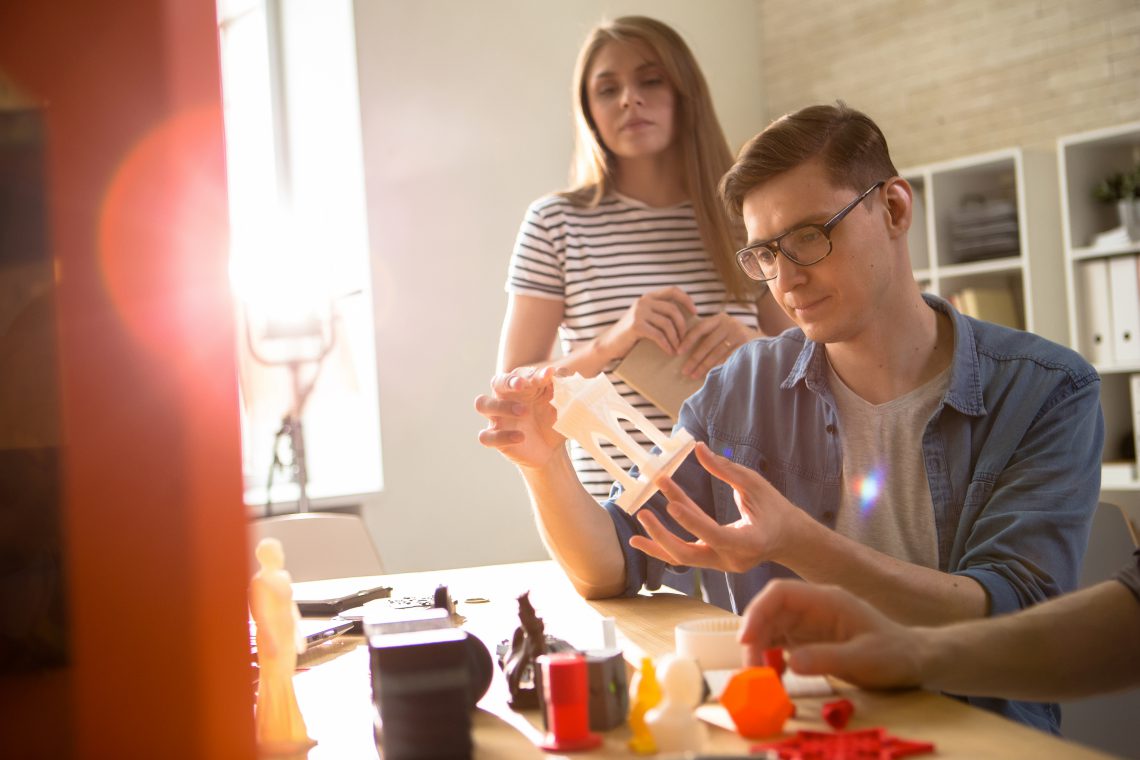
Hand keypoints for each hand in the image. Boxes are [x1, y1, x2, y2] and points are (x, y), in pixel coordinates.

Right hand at [474, 366, 566, 469]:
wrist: (551, 450)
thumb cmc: (552, 420)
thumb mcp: (561, 403)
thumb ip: (561, 386)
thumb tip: (557, 371)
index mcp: (521, 387)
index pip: (520, 374)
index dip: (532, 373)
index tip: (549, 374)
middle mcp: (505, 399)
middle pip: (496, 382)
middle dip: (508, 381)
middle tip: (524, 385)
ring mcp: (498, 418)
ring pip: (482, 403)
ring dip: (501, 405)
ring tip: (524, 412)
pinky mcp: (495, 439)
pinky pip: (485, 436)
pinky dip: (502, 436)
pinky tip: (520, 437)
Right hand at [593, 286, 695, 361]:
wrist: (609, 344)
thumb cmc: (630, 334)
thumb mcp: (645, 318)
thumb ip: (659, 314)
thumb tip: (686, 318)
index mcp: (648, 297)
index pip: (673, 290)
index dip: (687, 299)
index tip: (695, 312)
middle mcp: (643, 301)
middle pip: (673, 310)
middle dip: (683, 326)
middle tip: (685, 340)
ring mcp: (639, 312)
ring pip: (668, 324)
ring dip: (676, 338)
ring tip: (677, 348)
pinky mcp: (636, 325)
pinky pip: (659, 335)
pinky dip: (667, 345)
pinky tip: (669, 351)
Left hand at [628, 442, 810, 572]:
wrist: (788, 539)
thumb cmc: (775, 509)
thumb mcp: (755, 484)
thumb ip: (726, 469)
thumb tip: (698, 448)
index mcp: (749, 542)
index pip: (715, 534)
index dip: (693, 521)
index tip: (671, 504)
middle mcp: (732, 560)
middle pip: (690, 554)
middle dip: (663, 535)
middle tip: (644, 512)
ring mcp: (721, 564)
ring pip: (683, 558)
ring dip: (658, 541)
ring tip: (635, 529)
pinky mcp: (712, 561)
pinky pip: (684, 555)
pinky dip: (662, 546)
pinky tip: (640, 538)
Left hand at [677, 312, 754, 378]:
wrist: (764, 343)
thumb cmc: (736, 338)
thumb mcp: (724, 330)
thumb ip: (710, 333)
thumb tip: (683, 348)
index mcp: (720, 318)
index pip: (700, 328)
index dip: (688, 340)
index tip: (677, 352)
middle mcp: (729, 324)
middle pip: (707, 344)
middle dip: (694, 359)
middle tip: (684, 371)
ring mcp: (739, 335)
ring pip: (716, 354)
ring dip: (704, 366)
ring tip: (693, 375)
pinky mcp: (746, 346)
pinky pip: (727, 360)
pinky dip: (717, 368)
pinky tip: (709, 375)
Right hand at [738, 580, 923, 689]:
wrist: (913, 660)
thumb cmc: (894, 654)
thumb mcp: (864, 659)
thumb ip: (828, 659)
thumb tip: (791, 663)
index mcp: (826, 600)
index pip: (780, 594)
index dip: (757, 612)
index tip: (745, 639)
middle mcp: (812, 608)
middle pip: (770, 612)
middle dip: (754, 637)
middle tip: (751, 669)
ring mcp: (809, 624)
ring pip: (771, 629)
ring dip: (759, 650)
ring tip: (758, 676)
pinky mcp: (809, 641)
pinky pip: (780, 645)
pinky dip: (770, 659)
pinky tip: (772, 676)